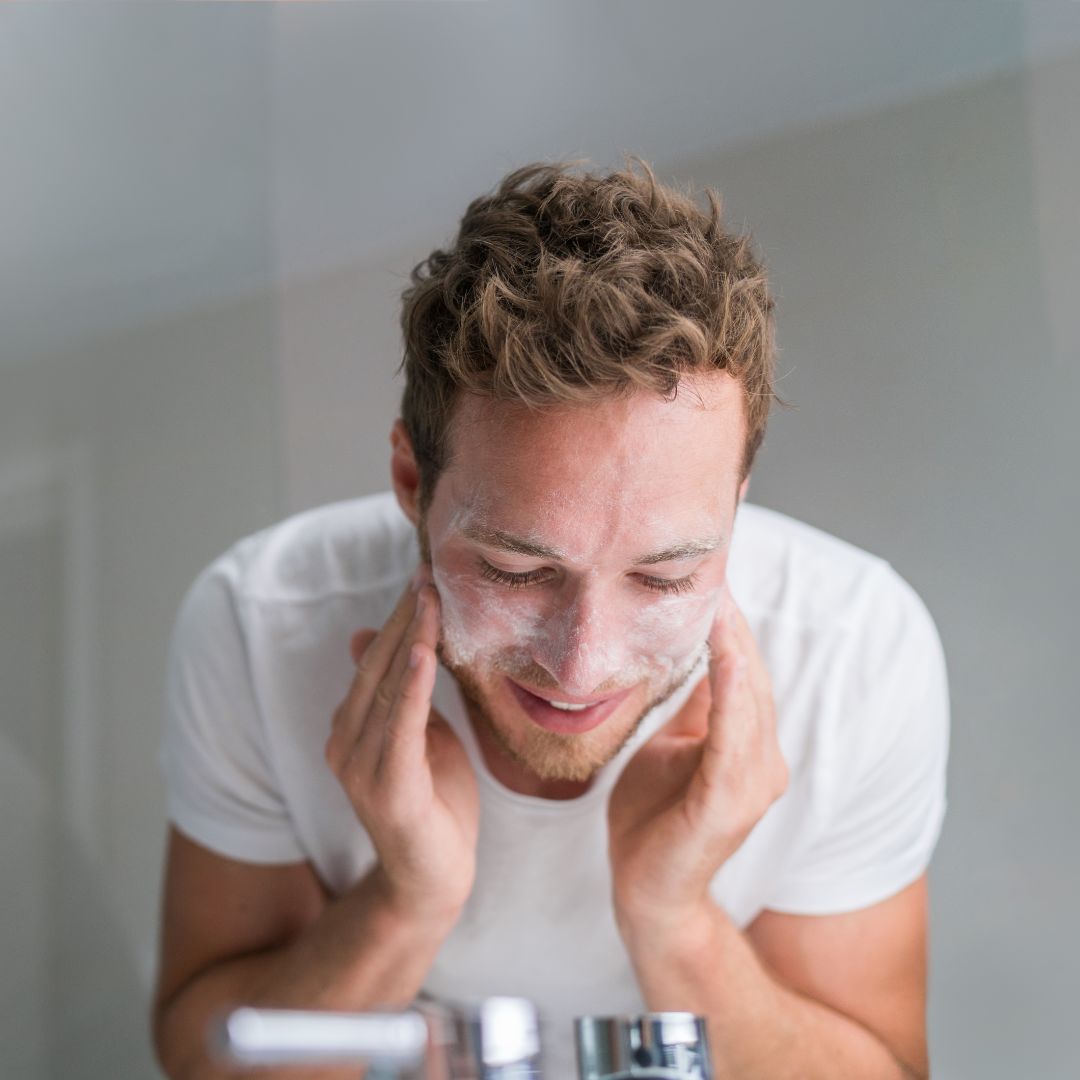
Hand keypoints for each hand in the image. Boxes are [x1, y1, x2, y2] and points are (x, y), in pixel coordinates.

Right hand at [324, 568, 478, 923]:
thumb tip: (365, 637)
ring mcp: (359, 767)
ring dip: (410, 638)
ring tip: (429, 597)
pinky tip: (421, 652)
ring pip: (386, 688)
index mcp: (350, 729)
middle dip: (404, 617)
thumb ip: (399, 692)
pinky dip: (411, 687)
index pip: (373, 662)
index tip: (421, 578)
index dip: (397, 619)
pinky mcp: (387, 787)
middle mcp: (344, 744)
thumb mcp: (419, 735)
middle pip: (375, 667)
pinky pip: (401, 726)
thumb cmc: (435, 802)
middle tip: (427, 574)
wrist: (436, 878)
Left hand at [608, 584, 787, 931]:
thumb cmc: (655, 818)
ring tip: (718, 595)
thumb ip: (693, 710)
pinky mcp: (730, 801)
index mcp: (749, 748)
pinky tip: (720, 649)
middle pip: (751, 677)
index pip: (744, 674)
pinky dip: (729, 687)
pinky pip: (733, 733)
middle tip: (713, 568)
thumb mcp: (673, 747)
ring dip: (734, 644)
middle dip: (733, 623)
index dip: (730, 626)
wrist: (647, 891)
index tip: (711, 577)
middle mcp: (764, 761)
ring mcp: (753, 783)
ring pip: (748, 696)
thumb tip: (691, 657)